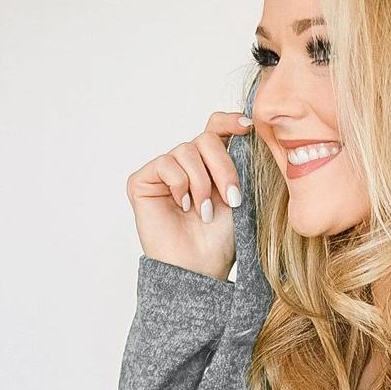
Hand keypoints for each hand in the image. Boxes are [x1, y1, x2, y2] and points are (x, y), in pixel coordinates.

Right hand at [126, 111, 253, 281]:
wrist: (200, 268)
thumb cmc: (220, 240)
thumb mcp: (240, 196)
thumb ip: (241, 163)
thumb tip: (248, 129)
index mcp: (209, 165)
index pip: (215, 128)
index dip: (229, 122)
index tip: (248, 128)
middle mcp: (185, 165)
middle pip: (206, 138)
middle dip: (223, 167)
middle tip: (232, 198)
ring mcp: (163, 172)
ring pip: (186, 150)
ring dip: (202, 183)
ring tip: (204, 212)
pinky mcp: (142, 181)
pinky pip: (166, 164)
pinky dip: (179, 185)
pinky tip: (182, 207)